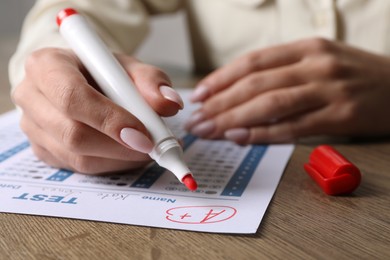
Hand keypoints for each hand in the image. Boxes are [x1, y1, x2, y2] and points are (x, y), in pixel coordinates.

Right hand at [12, 48, 183, 173]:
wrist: (80, 81)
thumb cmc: (102, 72)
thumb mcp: (128, 67)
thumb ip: (151, 81)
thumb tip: (169, 104)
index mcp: (47, 66)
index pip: (72, 96)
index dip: (109, 119)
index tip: (143, 134)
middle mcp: (31, 97)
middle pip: (72, 133)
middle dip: (119, 146)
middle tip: (154, 147)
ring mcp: (33, 128)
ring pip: (78, 157)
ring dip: (120, 158)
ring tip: (148, 149)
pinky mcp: (43, 150)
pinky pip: (79, 167)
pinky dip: (112, 164)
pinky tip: (129, 153)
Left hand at [185, 38, 389, 143]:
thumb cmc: (353, 75)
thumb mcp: (318, 60)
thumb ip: (282, 71)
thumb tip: (238, 90)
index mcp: (306, 47)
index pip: (253, 61)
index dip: (221, 78)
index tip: (200, 94)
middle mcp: (316, 64)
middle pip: (256, 84)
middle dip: (220, 102)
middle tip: (197, 119)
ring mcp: (329, 89)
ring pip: (270, 104)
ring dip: (234, 119)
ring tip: (210, 130)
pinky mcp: (341, 115)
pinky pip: (293, 127)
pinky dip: (263, 134)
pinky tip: (240, 138)